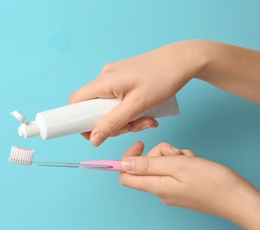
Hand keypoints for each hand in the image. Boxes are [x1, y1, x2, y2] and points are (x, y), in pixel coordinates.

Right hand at [69, 40, 205, 145]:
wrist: (183, 60)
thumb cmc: (162, 79)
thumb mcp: (137, 106)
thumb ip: (114, 123)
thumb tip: (94, 139)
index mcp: (104, 81)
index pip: (76, 102)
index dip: (81, 121)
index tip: (98, 133)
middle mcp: (106, 77)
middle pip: (95, 108)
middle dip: (114, 123)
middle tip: (134, 127)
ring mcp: (115, 77)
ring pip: (109, 106)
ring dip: (126, 119)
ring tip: (147, 119)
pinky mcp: (125, 78)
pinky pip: (119, 100)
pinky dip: (131, 110)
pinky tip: (147, 112)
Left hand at [120, 142, 259, 229]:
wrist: (239, 199)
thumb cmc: (211, 182)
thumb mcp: (177, 166)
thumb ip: (148, 165)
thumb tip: (123, 165)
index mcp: (156, 186)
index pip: (126, 176)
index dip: (127, 158)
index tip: (140, 144)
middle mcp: (161, 190)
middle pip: (146, 166)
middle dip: (159, 153)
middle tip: (177, 153)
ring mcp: (172, 190)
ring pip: (162, 165)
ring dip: (174, 156)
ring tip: (190, 159)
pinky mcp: (183, 188)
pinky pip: (175, 170)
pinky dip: (183, 162)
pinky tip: (196, 163)